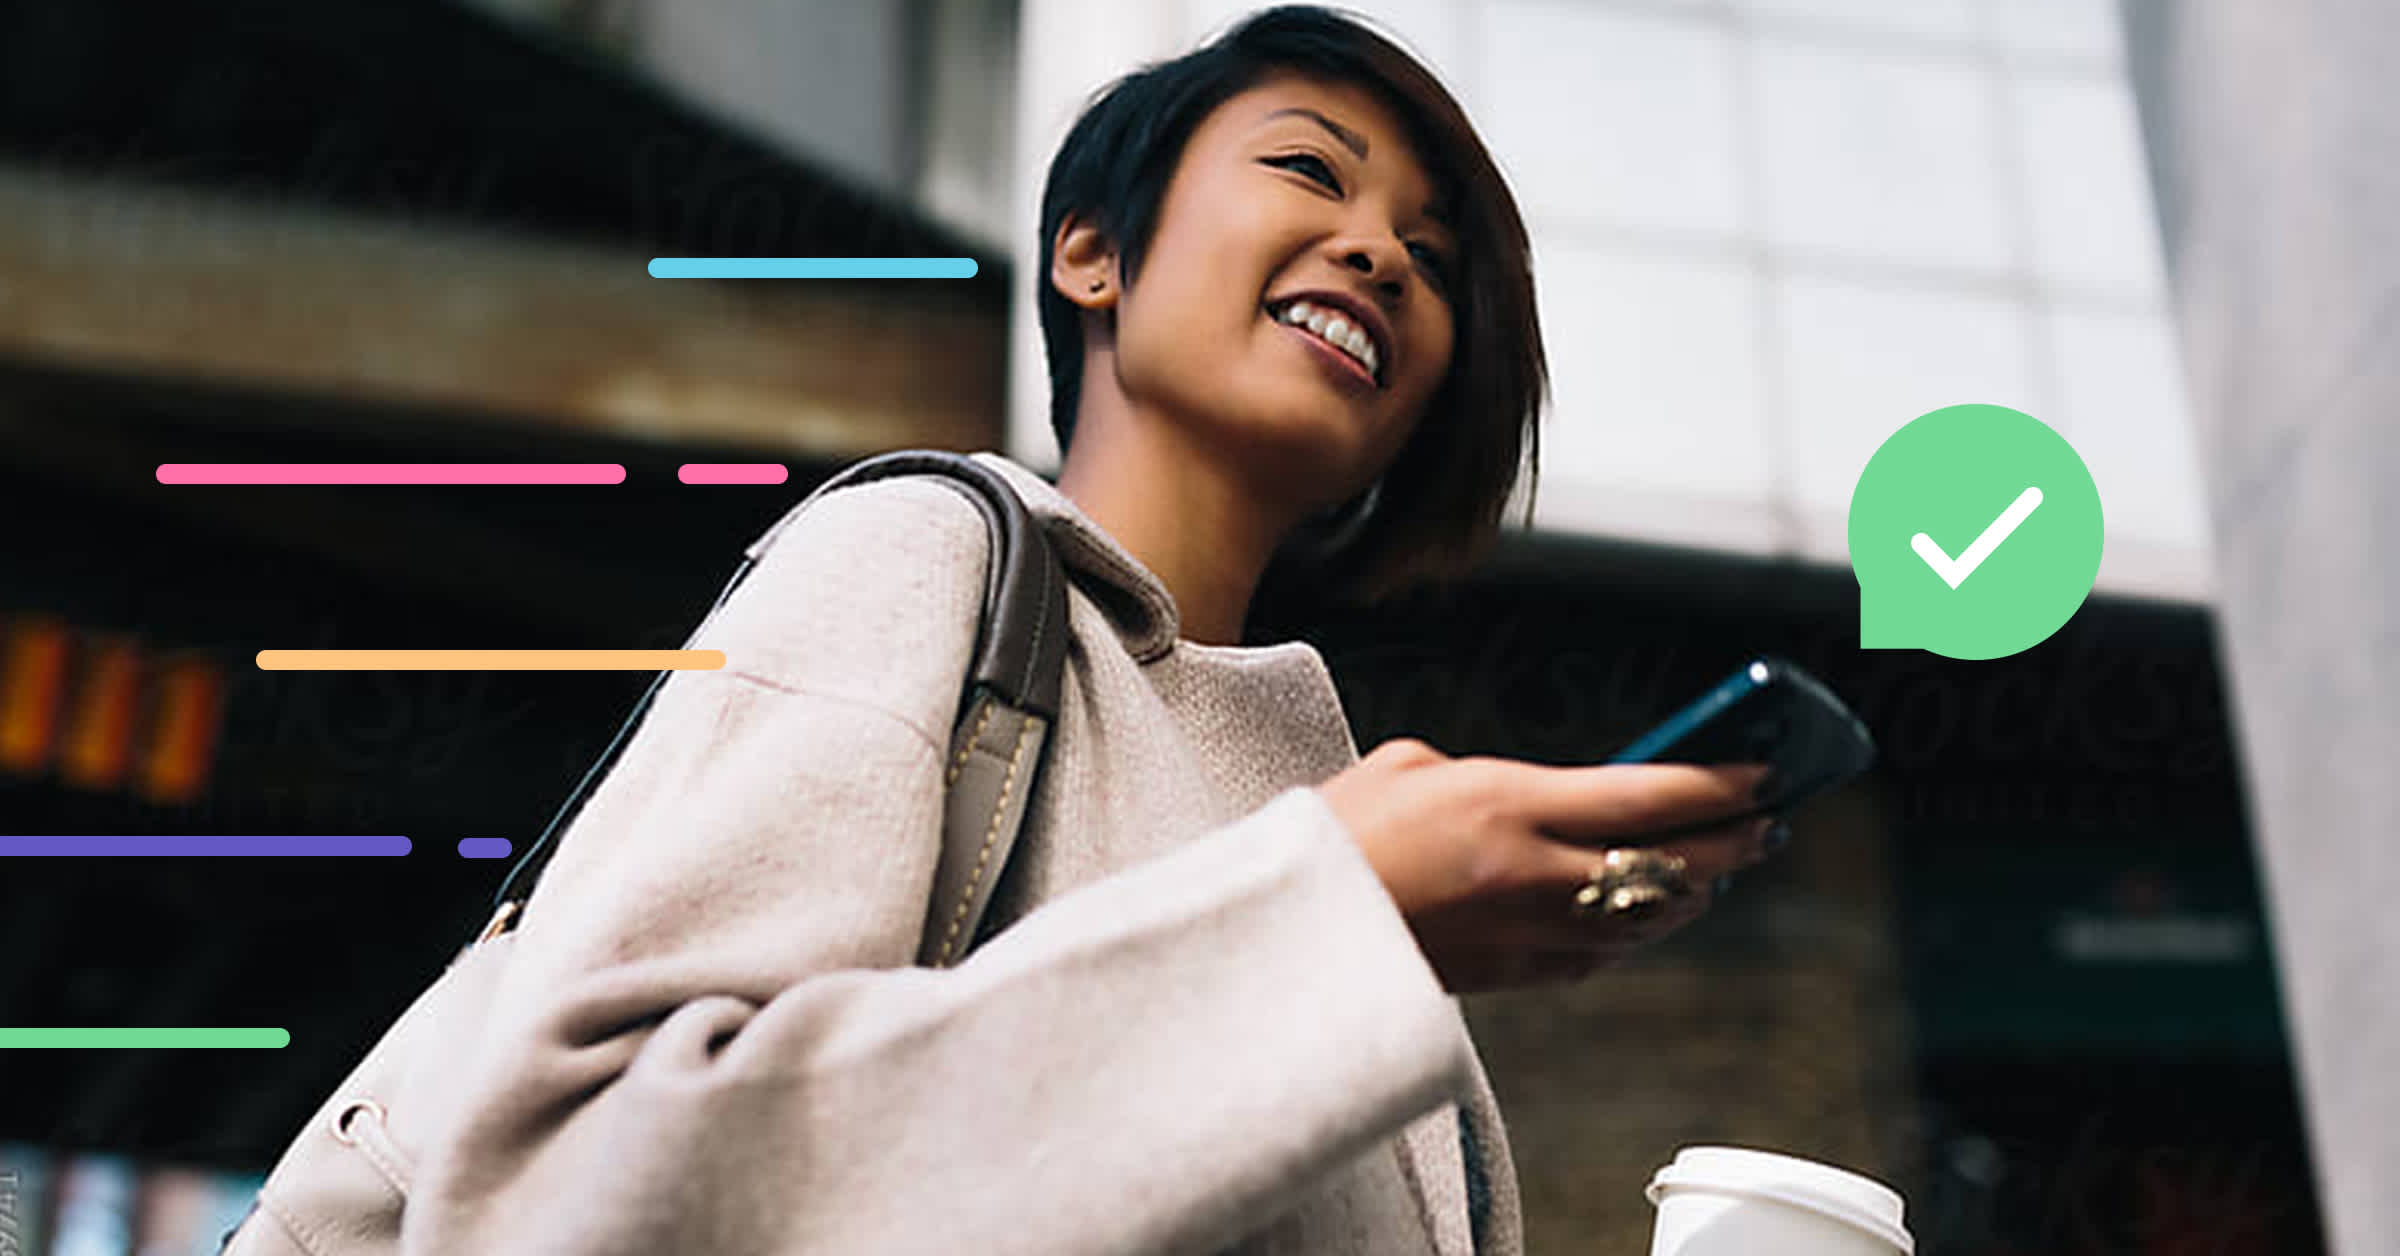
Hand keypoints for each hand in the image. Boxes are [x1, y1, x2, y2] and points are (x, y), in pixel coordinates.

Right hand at [1316, 738, 1782, 994]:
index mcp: (1507, 805)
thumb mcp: (1411, 766)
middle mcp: (1533, 874)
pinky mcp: (1512, 976)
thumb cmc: (1336, 835)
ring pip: (1650, 917)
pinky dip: (1639, 926)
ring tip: (1724, 863)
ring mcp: (1527, 934)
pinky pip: (1603, 952)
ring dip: (1697, 889)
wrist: (1287, 932)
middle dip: (1733, 840)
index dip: (1722, 785)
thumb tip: (1544, 795)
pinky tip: (1652, 907)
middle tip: (1770, 818)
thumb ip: (1493, 775)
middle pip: (1672, 863)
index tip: (1764, 769)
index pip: (1651, 796)